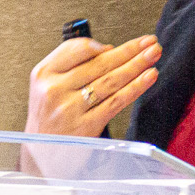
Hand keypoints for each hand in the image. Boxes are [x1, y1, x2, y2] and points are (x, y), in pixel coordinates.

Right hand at [25, 34, 159, 135]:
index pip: (76, 49)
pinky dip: (135, 87)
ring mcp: (70, 108)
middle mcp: (55, 89)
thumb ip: (71, 64)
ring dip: (136, 65)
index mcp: (44, 73)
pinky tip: (148, 77)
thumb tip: (107, 51)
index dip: (101, 45)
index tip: (120, 44)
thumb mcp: (46, 85)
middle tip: (149, 42)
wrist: (41, 152)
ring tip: (153, 54)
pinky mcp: (86, 126)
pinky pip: (116, 102)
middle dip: (130, 50)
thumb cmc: (48, 116)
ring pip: (110, 80)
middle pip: (99, 63)